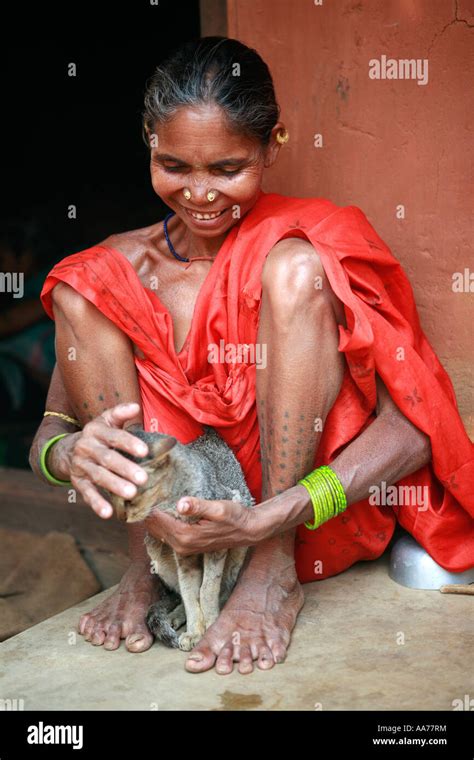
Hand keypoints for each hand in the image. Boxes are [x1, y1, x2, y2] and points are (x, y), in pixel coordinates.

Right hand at [62, 402, 149, 518]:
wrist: (66, 449)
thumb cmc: (98, 435)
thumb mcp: (106, 421)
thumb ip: (120, 414)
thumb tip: (136, 407)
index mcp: (95, 430)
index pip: (114, 436)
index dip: (129, 443)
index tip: (145, 451)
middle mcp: (86, 447)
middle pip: (107, 458)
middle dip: (125, 468)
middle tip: (143, 478)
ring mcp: (81, 465)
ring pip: (98, 476)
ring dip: (115, 485)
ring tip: (132, 493)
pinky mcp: (77, 481)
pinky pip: (86, 493)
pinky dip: (96, 504)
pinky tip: (108, 513)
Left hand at [144, 496, 262, 555]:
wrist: (248, 530)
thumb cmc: (235, 516)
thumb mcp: (219, 508)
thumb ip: (198, 506)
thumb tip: (180, 503)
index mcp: (185, 535)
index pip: (155, 519)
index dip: (148, 503)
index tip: (146, 488)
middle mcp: (180, 545)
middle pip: (152, 526)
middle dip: (148, 510)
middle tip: (147, 490)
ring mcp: (183, 548)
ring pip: (157, 531)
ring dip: (153, 517)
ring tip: (153, 497)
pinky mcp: (186, 546)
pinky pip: (165, 535)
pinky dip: (160, 523)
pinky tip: (163, 509)